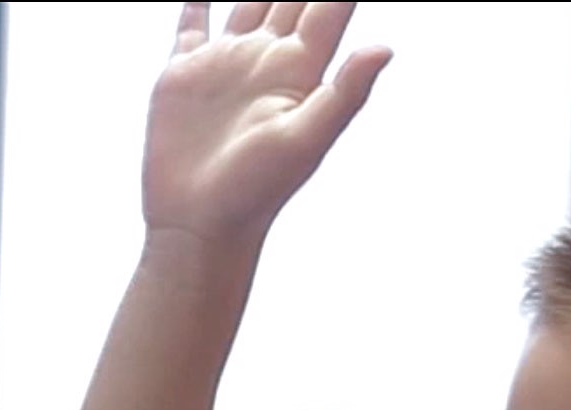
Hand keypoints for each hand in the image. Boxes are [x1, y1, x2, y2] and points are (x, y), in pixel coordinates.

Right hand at [144, 2, 389, 243]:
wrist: (200, 226)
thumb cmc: (257, 193)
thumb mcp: (306, 142)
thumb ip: (345, 93)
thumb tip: (386, 48)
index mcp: (301, 66)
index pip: (330, 1)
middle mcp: (268, 56)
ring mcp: (227, 62)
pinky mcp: (185, 73)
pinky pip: (192, 21)